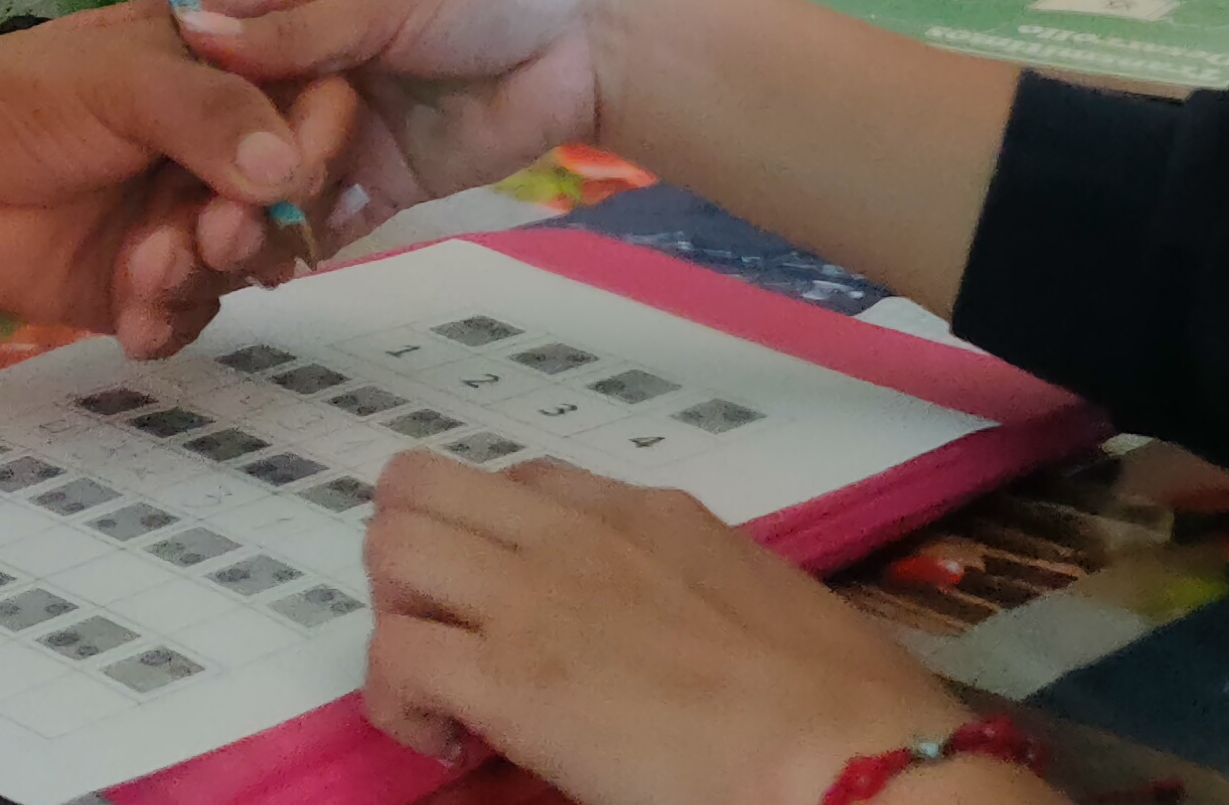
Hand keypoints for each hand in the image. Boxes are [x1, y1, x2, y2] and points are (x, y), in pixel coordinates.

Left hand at [0, 0, 361, 358]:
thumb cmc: (26, 99)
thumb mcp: (122, 82)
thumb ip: (211, 114)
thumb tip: (292, 172)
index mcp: (227, 78)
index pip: (316, 107)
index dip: (318, 147)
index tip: (296, 181)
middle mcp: (222, 151)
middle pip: (292, 200)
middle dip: (255, 226)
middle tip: (213, 237)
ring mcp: (188, 221)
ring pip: (247, 264)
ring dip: (205, 276)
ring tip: (145, 273)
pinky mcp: (150, 286)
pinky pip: (196, 316)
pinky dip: (172, 321)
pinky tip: (134, 320)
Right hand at [180, 0, 665, 225]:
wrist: (589, 41)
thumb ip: (293, 32)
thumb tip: (187, 30)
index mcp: (302, 7)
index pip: (217, 43)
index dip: (172, 80)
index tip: (114, 124)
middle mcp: (311, 73)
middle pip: (236, 126)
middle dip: (201, 169)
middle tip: (157, 218)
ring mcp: (348, 133)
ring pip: (273, 181)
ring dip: (242, 214)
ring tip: (205, 254)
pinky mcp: (388, 184)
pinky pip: (330, 219)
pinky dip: (298, 244)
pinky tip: (261, 273)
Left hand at [361, 455, 1024, 804]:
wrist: (838, 747)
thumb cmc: (827, 690)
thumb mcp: (745, 590)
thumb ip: (681, 586)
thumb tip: (653, 630)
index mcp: (644, 511)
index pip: (518, 480)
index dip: (489, 537)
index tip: (510, 602)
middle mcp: (575, 532)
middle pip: (424, 486)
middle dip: (411, 553)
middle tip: (446, 628)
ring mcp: (535, 598)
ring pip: (390, 549)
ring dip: (396, 613)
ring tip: (438, 681)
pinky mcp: (509, 679)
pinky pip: (394, 655)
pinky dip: (398, 698)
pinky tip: (445, 737)